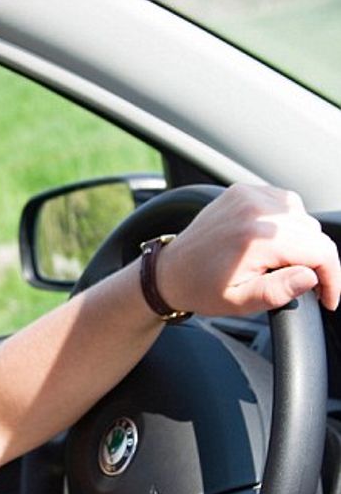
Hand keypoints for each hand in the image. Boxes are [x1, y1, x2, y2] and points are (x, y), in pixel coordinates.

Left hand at [157, 184, 340, 315]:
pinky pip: (284, 203)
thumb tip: (311, 276)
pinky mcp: (242, 191)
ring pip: (303, 216)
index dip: (332, 278)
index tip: (327, 297)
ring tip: (278, 262)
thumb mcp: (240, 302)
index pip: (321, 251)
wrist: (169, 271)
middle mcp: (255, 210)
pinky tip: (271, 241)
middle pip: (314, 233)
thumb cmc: (201, 288)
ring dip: (301, 240)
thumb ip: (279, 291)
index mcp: (256, 238)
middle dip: (314, 261)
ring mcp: (248, 196)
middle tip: (296, 282)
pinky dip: (286, 222)